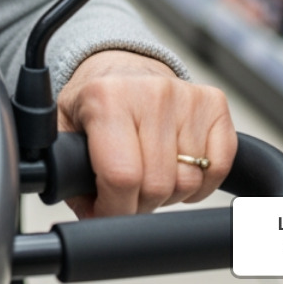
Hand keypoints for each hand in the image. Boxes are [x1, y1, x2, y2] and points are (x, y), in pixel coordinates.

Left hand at [55, 50, 235, 218]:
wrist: (122, 69)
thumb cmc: (94, 102)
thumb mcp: (64, 128)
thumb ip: (66, 169)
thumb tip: (91, 213)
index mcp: (106, 98)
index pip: (122, 176)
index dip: (115, 207)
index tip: (107, 211)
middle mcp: (150, 92)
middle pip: (157, 185)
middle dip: (139, 203)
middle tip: (127, 191)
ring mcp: (186, 96)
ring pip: (189, 181)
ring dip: (169, 192)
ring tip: (149, 174)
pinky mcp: (214, 104)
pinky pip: (218, 168)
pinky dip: (200, 182)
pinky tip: (178, 169)